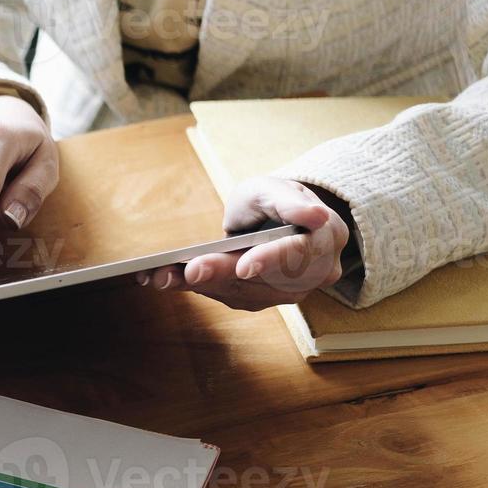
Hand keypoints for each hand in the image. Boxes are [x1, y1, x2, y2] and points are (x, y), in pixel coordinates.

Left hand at [136, 177, 349, 310]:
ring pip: (244, 293)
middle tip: (188, 269)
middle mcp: (314, 273)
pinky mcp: (262, 299)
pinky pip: (229, 297)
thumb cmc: (273, 198)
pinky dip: (197, 288)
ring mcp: (290, 291)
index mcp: (325, 238)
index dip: (271, 260)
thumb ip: (290, 201)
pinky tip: (165, 279)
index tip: (245, 265)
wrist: (273, 218)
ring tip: (162, 275)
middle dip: (222, 274)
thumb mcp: (275, 187)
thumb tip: (315, 216)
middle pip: (265, 279)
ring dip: (202, 285)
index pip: (300, 253)